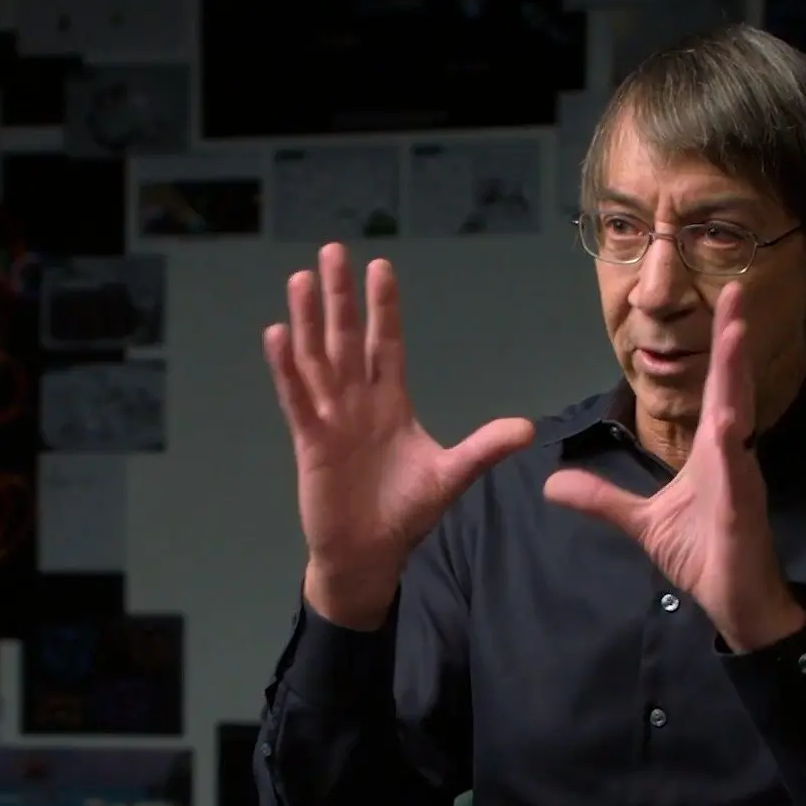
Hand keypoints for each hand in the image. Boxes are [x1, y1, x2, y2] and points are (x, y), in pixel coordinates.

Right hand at [265, 244, 534, 627]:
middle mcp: (357, 401)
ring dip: (309, 320)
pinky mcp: (311, 441)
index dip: (382, 306)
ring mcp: (331, 418)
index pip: (386, 343)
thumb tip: (528, 428)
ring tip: (302, 279)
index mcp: (390, 402)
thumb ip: (484, 448)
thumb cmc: (405, 512)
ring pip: (317, 359)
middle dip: (340, 296)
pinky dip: (287, 369)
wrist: (370, 554)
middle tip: (333, 250)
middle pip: (347, 338)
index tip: (380, 266)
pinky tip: (277, 334)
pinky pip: (298, 399)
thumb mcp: (452, 476)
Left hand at [542, 283, 804, 650]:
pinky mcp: (743, 511)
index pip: (715, 387)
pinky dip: (733, 448)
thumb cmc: (703, 555)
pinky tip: (729, 422)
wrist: (734, 603)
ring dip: (736, 377)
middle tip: (733, 291)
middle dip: (732, 339)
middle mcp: (732, 454)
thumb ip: (603, 498)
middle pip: (732, 386)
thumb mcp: (641, 522)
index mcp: (712, 450)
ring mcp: (741, 479)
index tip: (721, 300)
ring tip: (735, 333)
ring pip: (741, 417)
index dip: (719, 346)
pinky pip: (739, 474)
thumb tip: (553, 484)